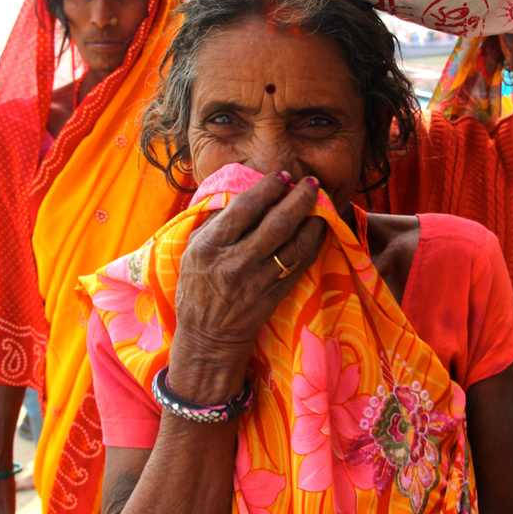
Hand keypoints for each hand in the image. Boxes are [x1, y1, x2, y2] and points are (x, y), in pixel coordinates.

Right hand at [170, 172, 324, 401]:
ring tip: (319, 201)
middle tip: (310, 182)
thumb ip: (216, 223)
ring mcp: (258, 281)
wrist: (208, 337)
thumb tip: (244, 192)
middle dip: (298, 198)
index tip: (281, 176)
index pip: (244, 209)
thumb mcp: (193, 251)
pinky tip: (318, 227)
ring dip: (312, 219)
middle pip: (276, 224)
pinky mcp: (275, 295)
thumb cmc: (197, 288)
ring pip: (295, 245)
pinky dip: (312, 242)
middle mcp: (235, 263)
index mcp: (210, 247)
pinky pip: (300, 264)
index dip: (267, 188)